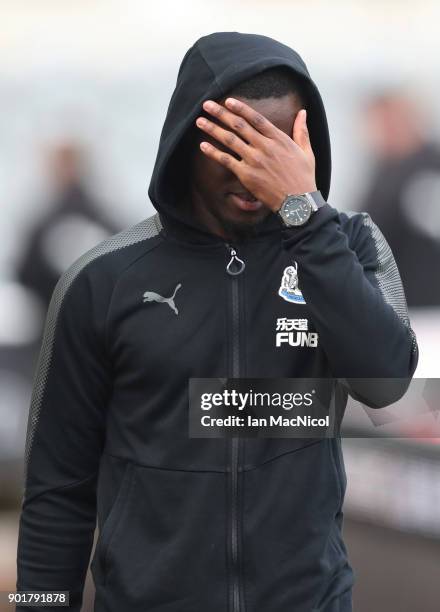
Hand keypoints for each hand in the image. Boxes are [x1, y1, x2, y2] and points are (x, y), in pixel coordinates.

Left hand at [195, 97, 316, 211]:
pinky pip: (226, 160)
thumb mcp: (307, 151)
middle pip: (239, 125)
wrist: (298, 201)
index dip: (240, 108)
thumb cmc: (303, 177)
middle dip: (221, 113)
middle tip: (207, 105)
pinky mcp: (246, 174)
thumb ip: (302, 130)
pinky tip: (203, 146)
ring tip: (200, 121)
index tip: (227, 101)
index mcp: (278, 138)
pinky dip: (214, 152)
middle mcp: (264, 146)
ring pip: (230, 140)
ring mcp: (254, 160)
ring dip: (213, 129)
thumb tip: (303, 113)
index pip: (256, 118)